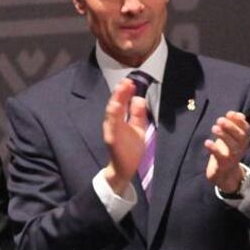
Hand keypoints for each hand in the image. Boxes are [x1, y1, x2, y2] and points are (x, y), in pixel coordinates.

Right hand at [102, 79, 149, 193]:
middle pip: (115, 105)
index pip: (121, 102)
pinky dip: (112, 117)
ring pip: (111, 114)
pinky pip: (112, 127)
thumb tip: (138, 97)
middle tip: (125, 81)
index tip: (130, 81)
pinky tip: (114, 108)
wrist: (125, 168)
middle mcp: (113, 123)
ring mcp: (111, 131)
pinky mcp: (112, 140)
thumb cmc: (130, 148)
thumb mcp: (138, 127)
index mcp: (119, 120)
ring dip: (115, 102)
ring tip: (119, 91)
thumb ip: (138, 114)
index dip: (125, 92)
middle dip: (119, 93)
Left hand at [204, 111, 249, 191]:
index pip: (246, 129)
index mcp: (243, 141)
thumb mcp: (231, 138)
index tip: (230, 114)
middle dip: (231, 127)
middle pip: (240, 137)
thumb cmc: (227, 152)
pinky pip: (220, 157)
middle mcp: (240, 149)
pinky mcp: (223, 165)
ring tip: (214, 128)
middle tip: (220, 120)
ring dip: (224, 136)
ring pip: (232, 147)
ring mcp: (232, 157)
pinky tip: (207, 142)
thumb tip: (234, 113)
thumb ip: (233, 125)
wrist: (225, 175)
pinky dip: (214, 149)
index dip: (240, 121)